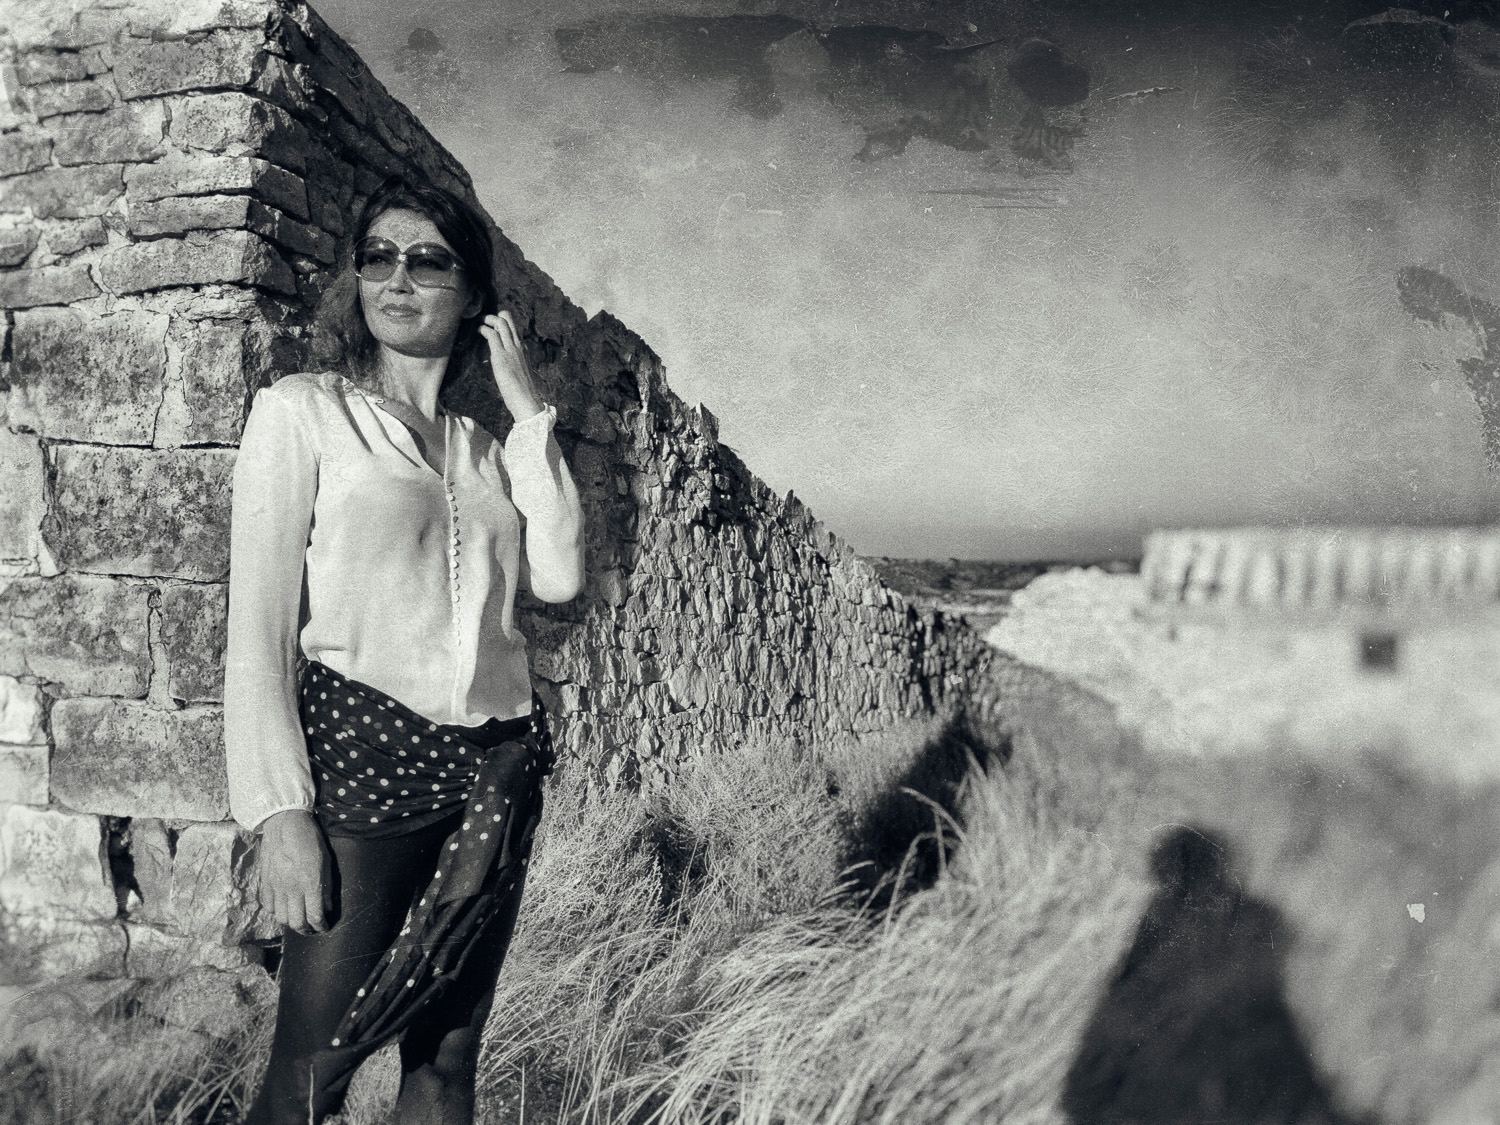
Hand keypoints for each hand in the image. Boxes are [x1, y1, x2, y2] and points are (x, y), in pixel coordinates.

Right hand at [257, 809, 333, 934]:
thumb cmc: (310, 839)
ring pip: (281, 918)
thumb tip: (326, 908)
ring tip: (298, 919)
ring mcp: (276, 886)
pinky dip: (276, 911)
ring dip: (290, 922)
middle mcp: (291, 889)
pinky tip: (283, 906)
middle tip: (312, 928)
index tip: (324, 927)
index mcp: (310, 883)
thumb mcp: (326, 861)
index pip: (315, 917)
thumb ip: (326, 887)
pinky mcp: (265, 882)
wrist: (285, 823)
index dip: (321, 926)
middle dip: (306, 930)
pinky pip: (267, 906)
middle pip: (296, 923)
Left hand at [479, 310, 543, 421]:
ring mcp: (511, 349)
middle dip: (493, 315)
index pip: (513, 327)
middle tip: (482, 320)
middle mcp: (518, 345)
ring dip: (486, 319)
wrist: (527, 402)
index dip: (502, 322)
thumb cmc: (523, 393)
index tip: (491, 325)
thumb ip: (513, 365)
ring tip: (478, 322)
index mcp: (523, 349)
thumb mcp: (520, 373)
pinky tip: (477, 331)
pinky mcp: (501, 356)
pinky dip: (482, 329)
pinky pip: (492, 334)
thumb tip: (506, 367)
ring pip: (501, 322)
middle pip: (508, 318)